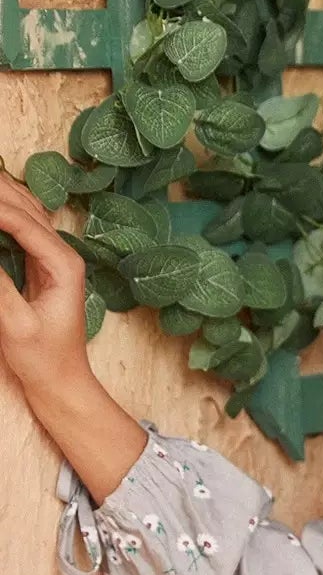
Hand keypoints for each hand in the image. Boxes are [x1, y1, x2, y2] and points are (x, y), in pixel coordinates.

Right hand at [0, 164, 92, 395]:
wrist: (61, 380)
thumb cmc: (43, 358)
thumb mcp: (15, 323)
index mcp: (64, 265)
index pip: (22, 222)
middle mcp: (64, 254)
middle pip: (26, 206)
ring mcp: (54, 257)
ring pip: (25, 210)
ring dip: (1, 194)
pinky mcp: (41, 264)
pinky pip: (20, 226)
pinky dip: (3, 212)